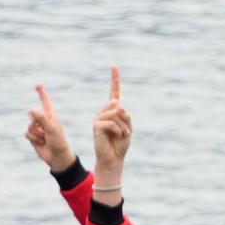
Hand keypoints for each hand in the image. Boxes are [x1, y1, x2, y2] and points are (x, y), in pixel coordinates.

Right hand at [25, 83, 74, 171]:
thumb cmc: (58, 141)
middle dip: (36, 122)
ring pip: (29, 125)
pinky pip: (27, 133)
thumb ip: (41, 118)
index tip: (37, 85)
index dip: (41, 93)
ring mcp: (37, 128)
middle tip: (45, 130)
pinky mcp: (33, 136)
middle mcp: (43, 120)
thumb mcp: (52, 128)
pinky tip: (40, 143)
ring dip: (36, 133)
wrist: (56, 156)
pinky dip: (33, 138)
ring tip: (45, 139)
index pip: (45, 101)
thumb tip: (31, 110)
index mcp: (50, 115)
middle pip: (32, 114)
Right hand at [90, 66, 130, 180]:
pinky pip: (111, 122)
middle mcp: (104, 112)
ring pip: (115, 114)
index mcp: (112, 111)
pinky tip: (116, 136)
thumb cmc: (120, 144)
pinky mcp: (96, 125)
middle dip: (126, 120)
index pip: (114, 92)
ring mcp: (98, 118)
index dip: (114, 79)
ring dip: (123, 126)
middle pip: (118, 107)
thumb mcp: (128, 128)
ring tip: (121, 135)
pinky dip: (118, 130)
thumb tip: (116, 104)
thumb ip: (125, 115)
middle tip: (125, 132)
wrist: (113, 159)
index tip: (114, 66)